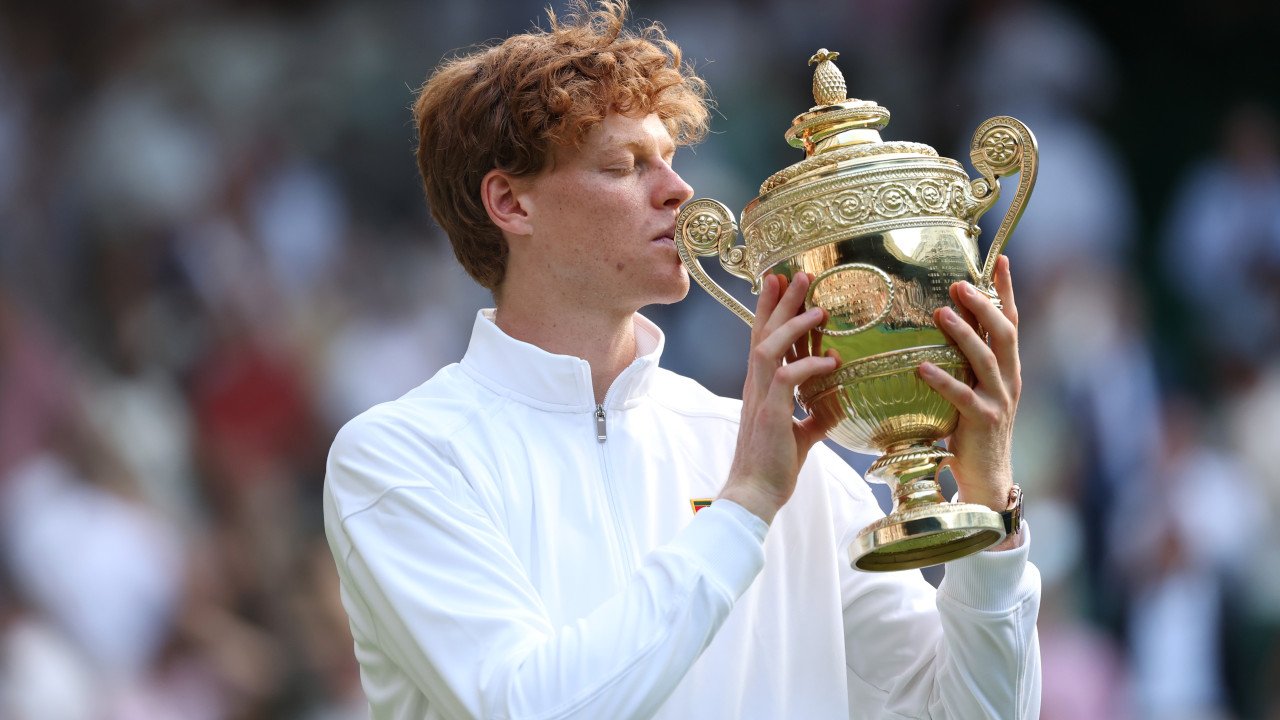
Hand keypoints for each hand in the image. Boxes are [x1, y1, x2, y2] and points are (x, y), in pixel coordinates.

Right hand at [718, 272, 838, 524]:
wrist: (755, 493)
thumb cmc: (774, 466)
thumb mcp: (802, 434)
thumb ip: (816, 415)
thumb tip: (836, 405)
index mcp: (762, 386)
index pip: (763, 337)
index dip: (770, 308)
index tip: (780, 282)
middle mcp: (757, 384)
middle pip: (764, 331)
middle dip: (781, 301)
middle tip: (799, 274)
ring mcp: (761, 396)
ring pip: (770, 346)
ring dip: (794, 324)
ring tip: (819, 309)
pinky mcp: (771, 412)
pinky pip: (788, 377)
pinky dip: (810, 365)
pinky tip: (832, 361)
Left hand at [918, 255, 1019, 512]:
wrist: (987, 478)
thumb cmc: (971, 430)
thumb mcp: (972, 388)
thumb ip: (964, 361)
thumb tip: (941, 324)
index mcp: (1008, 368)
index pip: (1011, 321)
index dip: (1006, 291)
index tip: (1001, 259)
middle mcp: (1009, 379)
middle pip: (1004, 333)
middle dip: (984, 305)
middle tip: (959, 284)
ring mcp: (999, 400)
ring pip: (985, 359)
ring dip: (964, 333)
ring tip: (940, 313)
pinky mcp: (983, 422)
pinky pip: (962, 396)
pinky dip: (942, 380)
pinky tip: (921, 367)